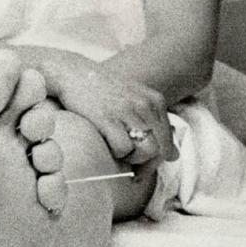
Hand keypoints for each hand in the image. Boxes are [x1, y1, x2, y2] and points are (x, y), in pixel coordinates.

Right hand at [50, 58, 176, 164]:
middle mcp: (145, 105)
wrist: (72, 73)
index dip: (158, 158)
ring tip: (120, 156)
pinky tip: (106, 145)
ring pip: (147, 151)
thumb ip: (153, 125)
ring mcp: (127, 111)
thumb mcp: (133, 101)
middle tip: (134, 173)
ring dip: (133, 159)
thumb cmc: (100, 91)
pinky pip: (123, 148)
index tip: (143, 166)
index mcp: (155, 101)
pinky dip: (116, 153)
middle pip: (160, 149)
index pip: (168, 140)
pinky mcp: (107, 118)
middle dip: (147, 166)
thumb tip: (173, 156)